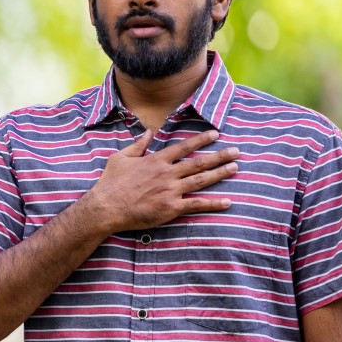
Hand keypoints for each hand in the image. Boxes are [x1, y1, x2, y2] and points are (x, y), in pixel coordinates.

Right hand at [76, 129, 237, 235]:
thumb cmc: (110, 183)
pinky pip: (196, 204)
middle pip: (199, 162)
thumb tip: (149, 132)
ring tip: (235, 168)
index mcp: (156, 160)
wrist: (105, 207)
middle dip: (220, 156)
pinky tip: (227, 201)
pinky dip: (213, 203)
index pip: (184, 147)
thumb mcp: (120, 158)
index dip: (202, 139)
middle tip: (236, 151)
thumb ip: (138, 145)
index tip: (216, 134)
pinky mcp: (170, 208)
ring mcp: (170, 191)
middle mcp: (167, 174)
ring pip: (201, 180)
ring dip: (220, 174)